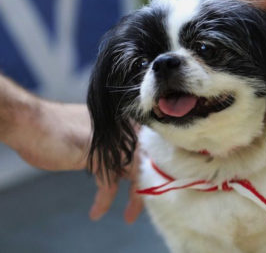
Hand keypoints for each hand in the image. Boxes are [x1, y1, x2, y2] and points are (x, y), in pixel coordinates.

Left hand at [17, 99, 142, 222]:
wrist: (32, 128)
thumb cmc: (62, 131)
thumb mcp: (95, 145)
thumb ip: (121, 154)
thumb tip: (143, 164)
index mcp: (123, 127)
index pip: (146, 150)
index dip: (154, 170)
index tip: (156, 191)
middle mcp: (119, 136)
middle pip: (137, 162)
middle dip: (140, 186)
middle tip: (139, 210)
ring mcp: (106, 147)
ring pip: (123, 172)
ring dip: (125, 193)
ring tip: (128, 216)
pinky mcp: (94, 158)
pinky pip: (105, 178)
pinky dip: (104, 195)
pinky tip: (98, 210)